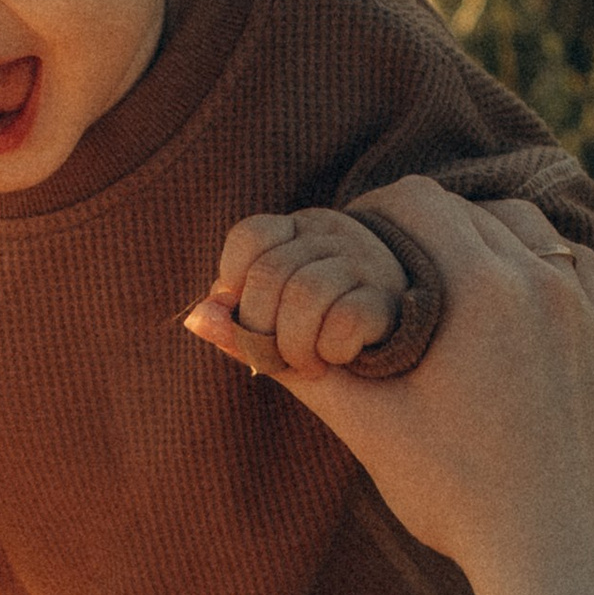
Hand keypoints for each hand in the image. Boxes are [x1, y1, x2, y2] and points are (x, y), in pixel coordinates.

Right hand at [186, 190, 593, 594]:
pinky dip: (532, 262)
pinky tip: (503, 299)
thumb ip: (288, 361)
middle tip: (380, 265)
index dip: (370, 213)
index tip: (345, 245)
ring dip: (480, 234)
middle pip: (468, 207)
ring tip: (439, 278)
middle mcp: (540, 278)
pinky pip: (570, 264)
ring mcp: (581, 305)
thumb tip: (200, 317)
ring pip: (524, 226)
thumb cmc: (454, 496)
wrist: (554, 553)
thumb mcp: (364, 424)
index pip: (415, 200)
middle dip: (419, 225)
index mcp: (480, 287)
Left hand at [203, 206, 408, 372]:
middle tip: (277, 356)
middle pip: (270, 273)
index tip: (245, 315)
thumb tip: (194, 317)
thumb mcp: (273, 331)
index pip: (251, 235)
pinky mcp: (393, 297)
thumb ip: (236, 325)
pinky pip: (345, 320)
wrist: (399, 363)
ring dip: (295, 348)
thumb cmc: (323, 340)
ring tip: (308, 363)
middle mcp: (333, 234)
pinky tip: (341, 358)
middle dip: (261, 330)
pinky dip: (332, 351)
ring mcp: (367, 260)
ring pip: (306, 293)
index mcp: (298, 231)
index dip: (235, 280)